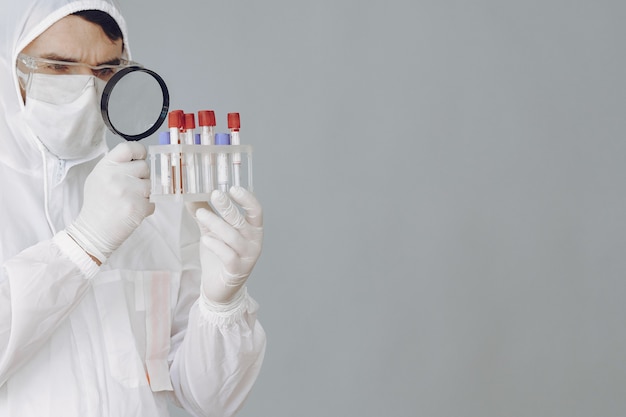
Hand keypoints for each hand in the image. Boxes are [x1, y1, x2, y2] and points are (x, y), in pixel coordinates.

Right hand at [66, 142, 154, 263]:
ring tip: (129, 201)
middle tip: (130, 188)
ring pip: (150, 184)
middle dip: (141, 177)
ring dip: (144, 193)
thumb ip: (116, 166)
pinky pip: (152, 202)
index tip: (140, 158)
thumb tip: (137, 158)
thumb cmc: (98, 204)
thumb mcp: (98, 178)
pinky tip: (131, 211)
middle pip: (144, 167)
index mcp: (105, 166)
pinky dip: (145, 208)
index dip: (138, 152)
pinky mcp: (138, 207)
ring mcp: (128, 191)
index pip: (128, 147)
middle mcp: (116, 176)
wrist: (94, 230)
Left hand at [188, 187, 262, 303]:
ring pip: (233, 236)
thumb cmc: (219, 256)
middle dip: (228, 206)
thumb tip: (190, 194)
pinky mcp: (237, 270)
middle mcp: (254, 242)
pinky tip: (205, 239)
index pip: (256, 210)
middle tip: (214, 194)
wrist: (219, 288)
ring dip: (216, 223)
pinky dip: (216, 245)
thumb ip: (204, 213)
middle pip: (242, 220)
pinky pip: (228, 255)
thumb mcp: (211, 232)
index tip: (233, 188)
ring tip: (201, 213)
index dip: (247, 198)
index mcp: (253, 229)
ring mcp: (247, 257)